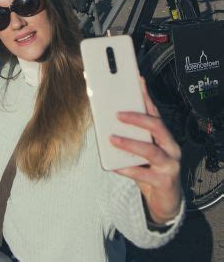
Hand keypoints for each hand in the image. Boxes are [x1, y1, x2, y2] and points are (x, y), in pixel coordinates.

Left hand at [110, 77, 181, 224]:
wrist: (165, 201)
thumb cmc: (151, 169)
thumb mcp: (143, 150)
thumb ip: (132, 136)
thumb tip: (109, 119)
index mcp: (165, 136)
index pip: (156, 112)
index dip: (146, 96)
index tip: (137, 81)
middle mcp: (171, 147)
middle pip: (158, 127)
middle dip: (138, 118)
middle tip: (118, 114)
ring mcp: (170, 165)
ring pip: (151, 150)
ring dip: (130, 143)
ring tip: (112, 139)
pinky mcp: (164, 182)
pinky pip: (144, 174)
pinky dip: (128, 169)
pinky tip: (115, 166)